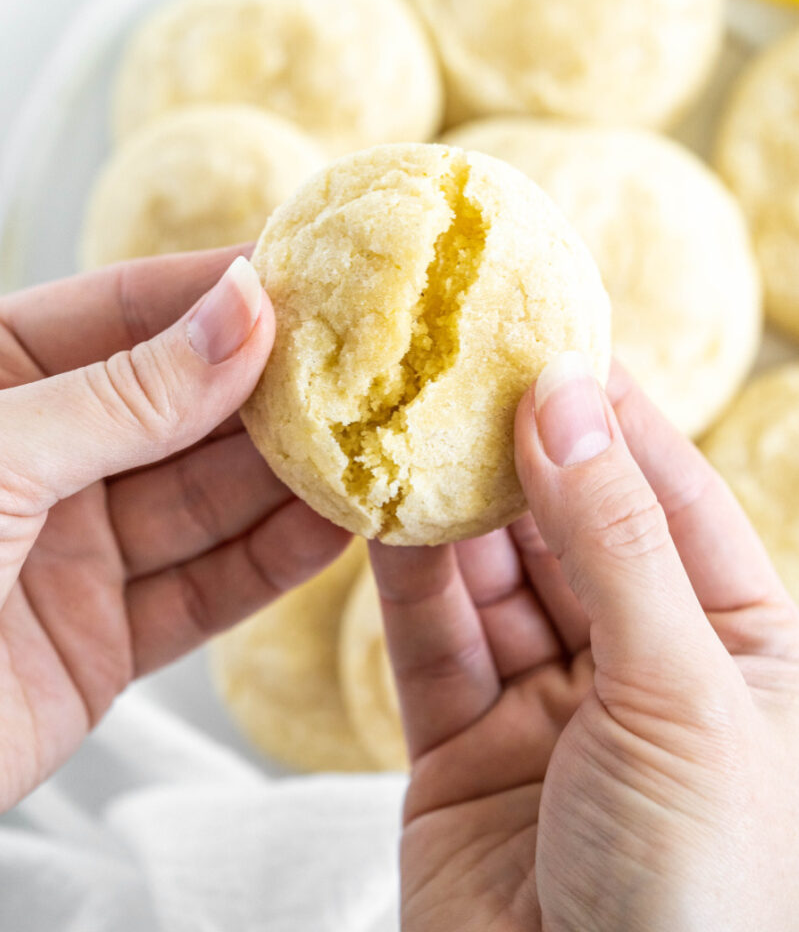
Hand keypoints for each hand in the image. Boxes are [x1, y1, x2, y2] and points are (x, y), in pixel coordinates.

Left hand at [0, 248, 348, 811]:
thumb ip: (130, 392)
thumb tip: (245, 307)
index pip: (124, 312)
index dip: (219, 291)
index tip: (317, 274)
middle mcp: (40, 457)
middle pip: (180, 407)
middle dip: (273, 388)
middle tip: (373, 362)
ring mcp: (70, 550)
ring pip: (204, 500)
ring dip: (290, 476)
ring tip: (377, 441)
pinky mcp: (99, 643)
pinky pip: (202, 592)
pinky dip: (271, 564)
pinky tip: (338, 527)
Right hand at [372, 355, 798, 930]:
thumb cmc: (697, 889)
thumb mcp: (679, 691)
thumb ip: (615, 537)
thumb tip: (567, 395)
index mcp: (740, 649)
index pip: (670, 497)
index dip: (611, 414)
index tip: (550, 334)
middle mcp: (645, 667)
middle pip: (571, 527)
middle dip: (515, 451)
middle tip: (456, 365)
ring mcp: (550, 708)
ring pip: (492, 577)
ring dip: (449, 507)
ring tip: (404, 422)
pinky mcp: (462, 750)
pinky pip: (432, 643)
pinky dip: (403, 578)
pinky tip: (376, 510)